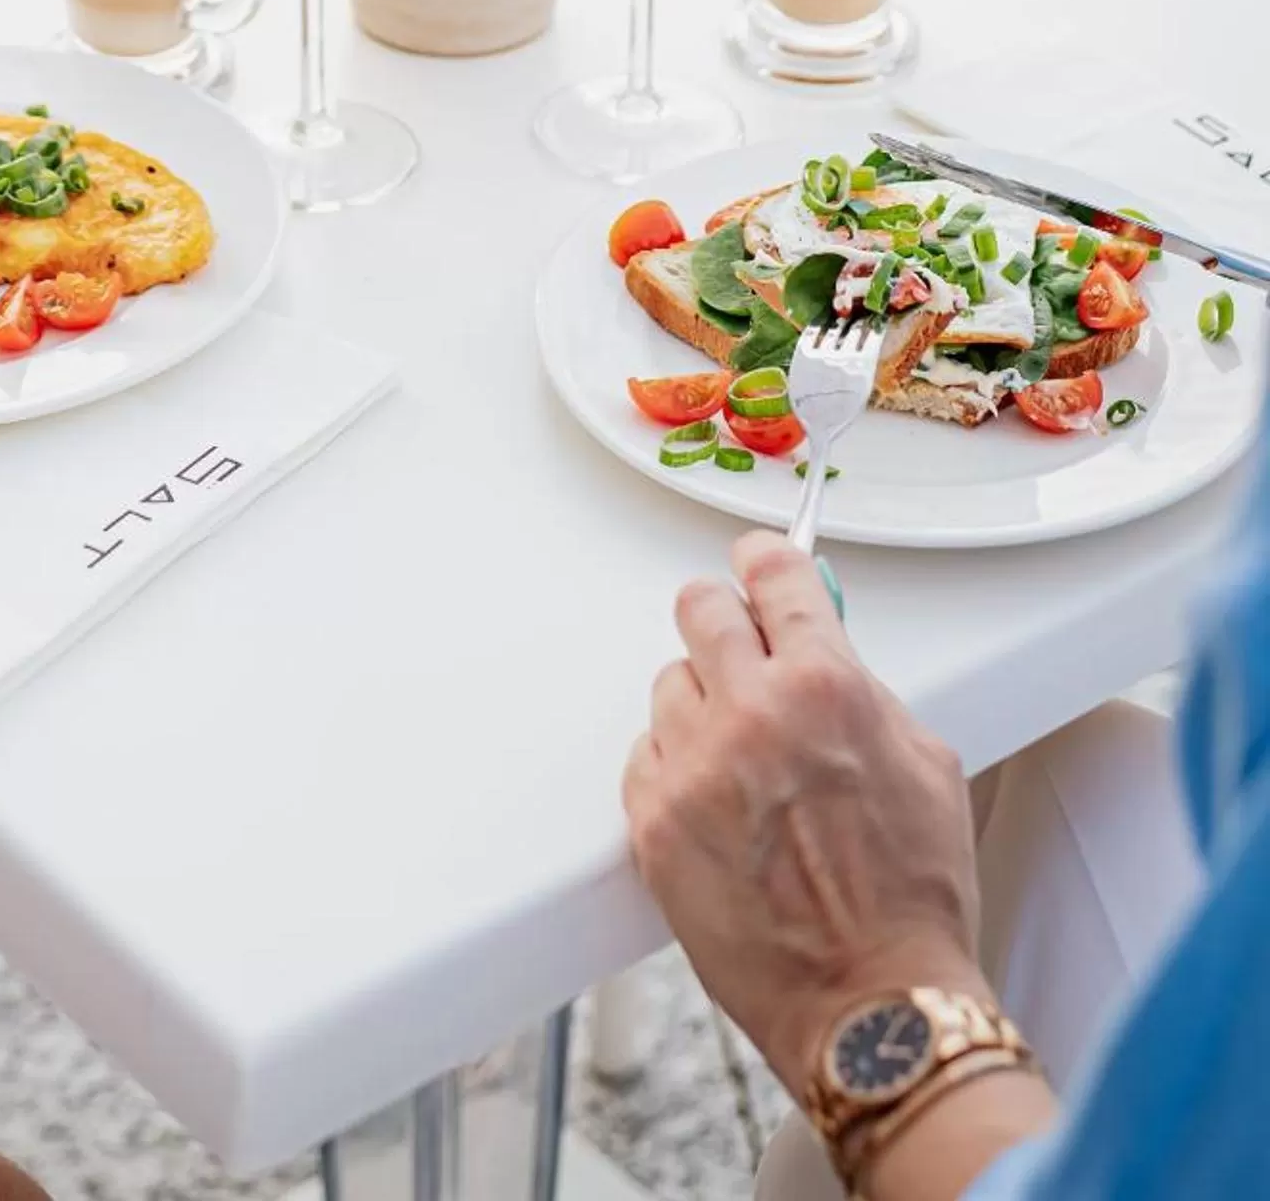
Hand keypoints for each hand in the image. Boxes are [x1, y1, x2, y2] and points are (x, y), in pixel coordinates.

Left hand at [624, 533, 986, 1098]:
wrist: (875, 1007)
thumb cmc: (913, 901)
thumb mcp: (924, 762)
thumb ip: (861, 689)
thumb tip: (822, 646)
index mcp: (825, 685)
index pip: (773, 574)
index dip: (763, 562)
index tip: (754, 562)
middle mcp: (751, 713)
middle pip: (698, 608)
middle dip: (721, 621)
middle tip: (736, 649)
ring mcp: (695, 769)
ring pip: (669, 685)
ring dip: (702, 709)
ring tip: (744, 767)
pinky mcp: (655, 825)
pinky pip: (644, 756)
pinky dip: (674, 771)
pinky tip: (717, 810)